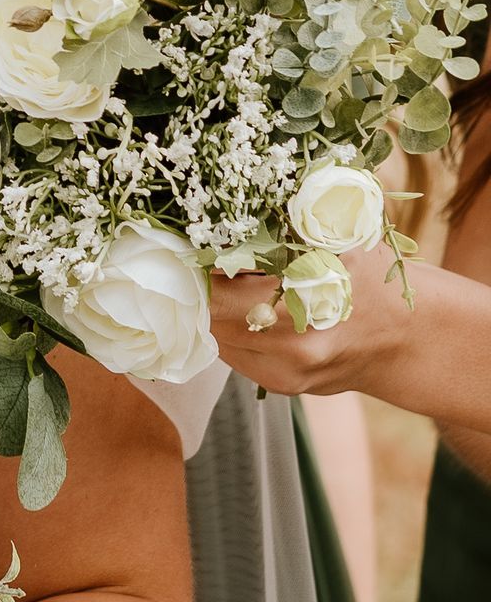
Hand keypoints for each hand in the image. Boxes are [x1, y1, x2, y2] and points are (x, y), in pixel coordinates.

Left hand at [210, 244, 415, 397]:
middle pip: (210, 315)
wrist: (406, 335)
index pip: (215, 291)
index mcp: (304, 302)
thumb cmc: (369, 275)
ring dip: (216, 309)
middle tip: (206, 258)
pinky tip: (254, 309)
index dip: (198, 266)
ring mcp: (285, 374)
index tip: (194, 244)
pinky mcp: (281, 386)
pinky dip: (234, 328)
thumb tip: (221, 215)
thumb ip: (282, 224)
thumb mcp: (336, 236)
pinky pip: (234, 352)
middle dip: (203, 286)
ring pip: (217, 336)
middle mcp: (291, 347)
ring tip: (234, 282)